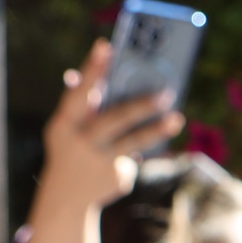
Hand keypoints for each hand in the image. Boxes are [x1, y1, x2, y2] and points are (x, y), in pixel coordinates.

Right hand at [20, 39, 182, 242]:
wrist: (67, 198)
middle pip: (113, 120)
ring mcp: (99, 163)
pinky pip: (136, 155)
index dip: (91, 69)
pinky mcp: (117, 178)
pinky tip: (141, 149)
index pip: (78, 92)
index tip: (106, 45)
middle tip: (165, 93)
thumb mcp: (68, 127)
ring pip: (132, 143)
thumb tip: (81, 74)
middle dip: (139, 106)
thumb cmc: (70, 149)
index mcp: (63, 124)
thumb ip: (80, 103)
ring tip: (177, 119)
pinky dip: (141, 149)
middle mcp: (80, 143)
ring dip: (156, 131)